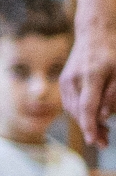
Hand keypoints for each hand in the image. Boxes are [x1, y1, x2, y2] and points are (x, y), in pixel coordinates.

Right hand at [61, 24, 115, 149]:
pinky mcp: (64, 82)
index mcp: (91, 76)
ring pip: (73, 110)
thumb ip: (113, 95)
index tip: (94, 142)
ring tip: (102, 132)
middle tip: (105, 142)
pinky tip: (92, 118)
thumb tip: (103, 117)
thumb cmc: (113, 51)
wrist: (95, 32)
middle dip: (90, 129)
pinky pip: (70, 103)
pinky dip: (80, 113)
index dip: (90, 126)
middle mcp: (74, 80)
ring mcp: (66, 81)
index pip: (87, 107)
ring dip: (85, 123)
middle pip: (79, 112)